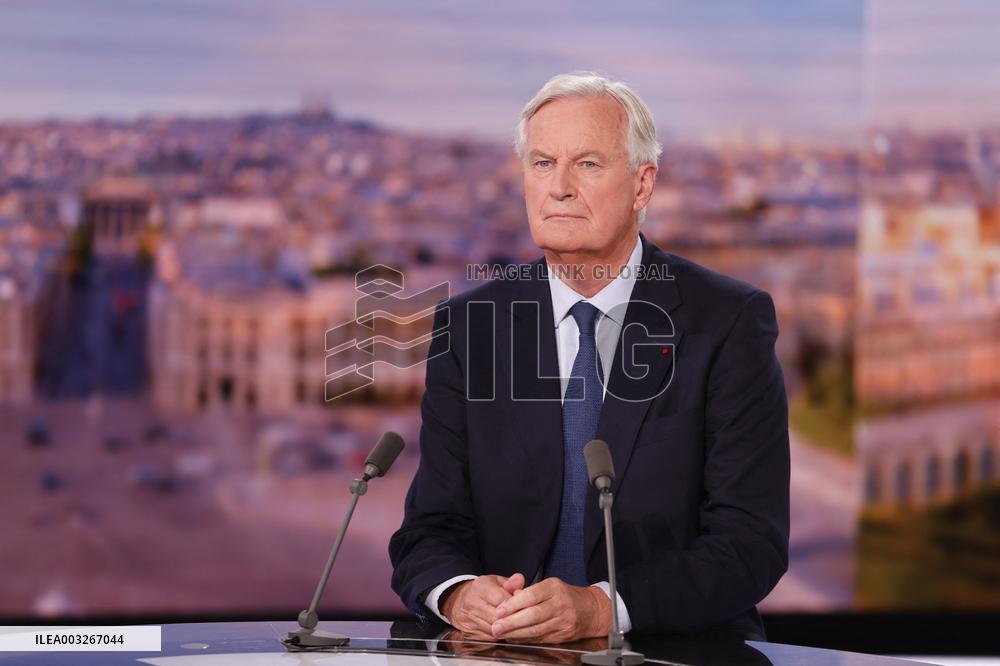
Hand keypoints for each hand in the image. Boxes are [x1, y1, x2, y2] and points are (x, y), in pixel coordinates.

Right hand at [441, 573, 524, 637]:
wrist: (459, 602)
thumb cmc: (482, 591)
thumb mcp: (496, 581)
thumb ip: (510, 582)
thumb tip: (520, 580)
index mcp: (480, 587)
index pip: (501, 599)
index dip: (514, 604)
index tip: (522, 605)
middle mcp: (472, 604)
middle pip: (498, 617)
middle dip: (511, 618)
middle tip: (521, 617)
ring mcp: (469, 621)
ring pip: (495, 630)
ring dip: (506, 629)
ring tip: (513, 624)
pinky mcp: (469, 634)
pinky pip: (490, 639)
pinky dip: (499, 635)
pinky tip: (503, 630)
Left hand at [491, 577, 610, 643]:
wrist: (590, 610)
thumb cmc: (565, 596)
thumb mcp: (548, 586)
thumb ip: (528, 591)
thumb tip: (507, 599)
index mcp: (554, 588)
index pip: (531, 595)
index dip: (513, 604)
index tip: (499, 610)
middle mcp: (560, 604)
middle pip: (533, 615)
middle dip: (511, 622)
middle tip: (496, 626)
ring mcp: (563, 620)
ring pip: (536, 629)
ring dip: (516, 633)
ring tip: (502, 633)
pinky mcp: (563, 635)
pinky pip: (541, 638)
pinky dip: (526, 639)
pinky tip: (515, 637)